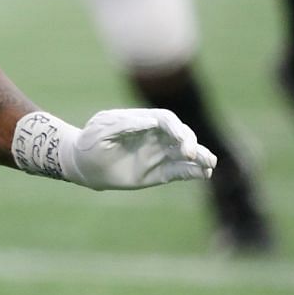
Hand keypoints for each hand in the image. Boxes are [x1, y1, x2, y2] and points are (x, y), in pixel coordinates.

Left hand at [68, 108, 216, 190]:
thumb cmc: (91, 141)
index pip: (166, 120)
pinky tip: (203, 174)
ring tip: (210, 164)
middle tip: (190, 153)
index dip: (175, 127)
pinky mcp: (158, 172)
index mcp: (144, 121)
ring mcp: (159, 154)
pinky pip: (179, 172)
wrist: (83, 164)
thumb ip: (125, 124)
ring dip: (199, 157)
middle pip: (181, 135)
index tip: (180, 137)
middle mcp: (156, 136)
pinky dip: (192, 172)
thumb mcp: (102, 129)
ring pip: (185, 154)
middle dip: (189, 142)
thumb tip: (150, 121)